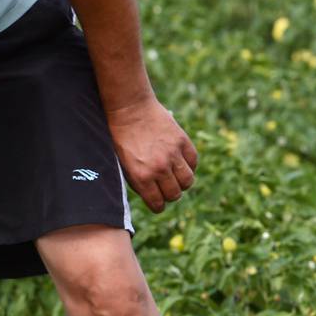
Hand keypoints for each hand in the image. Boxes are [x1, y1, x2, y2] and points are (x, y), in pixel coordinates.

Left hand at [109, 98, 196, 212]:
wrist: (129, 109)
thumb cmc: (121, 137)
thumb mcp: (123, 164)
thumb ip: (138, 181)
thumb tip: (152, 196)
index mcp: (141, 177)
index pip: (158, 204)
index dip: (158, 206)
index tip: (158, 203)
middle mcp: (159, 168)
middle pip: (175, 194)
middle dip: (170, 195)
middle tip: (167, 189)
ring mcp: (172, 154)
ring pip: (188, 181)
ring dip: (182, 182)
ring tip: (176, 177)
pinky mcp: (182, 141)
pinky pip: (193, 161)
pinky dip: (190, 165)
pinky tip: (181, 162)